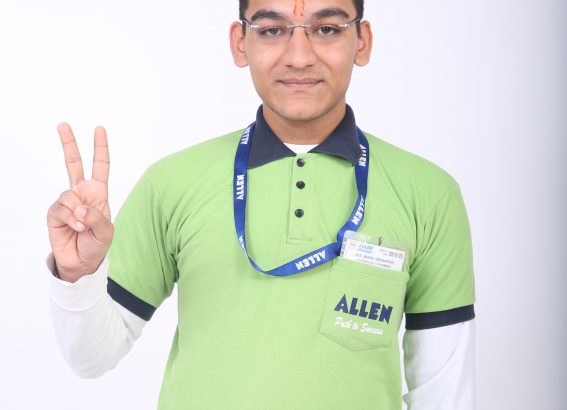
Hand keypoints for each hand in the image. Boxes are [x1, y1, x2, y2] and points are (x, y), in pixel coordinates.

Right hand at [47, 123, 113, 282]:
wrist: (81, 262)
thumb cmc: (96, 243)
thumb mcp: (106, 231)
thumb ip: (97, 217)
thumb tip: (80, 207)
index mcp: (98, 193)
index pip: (100, 166)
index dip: (100, 148)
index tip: (99, 129)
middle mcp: (81, 193)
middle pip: (74, 163)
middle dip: (69, 144)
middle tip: (63, 125)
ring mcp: (67, 202)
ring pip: (69, 195)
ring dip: (78, 212)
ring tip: (83, 225)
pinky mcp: (54, 212)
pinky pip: (62, 209)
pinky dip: (71, 218)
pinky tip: (75, 227)